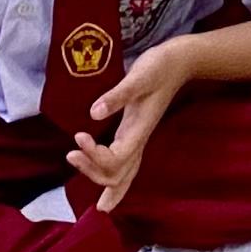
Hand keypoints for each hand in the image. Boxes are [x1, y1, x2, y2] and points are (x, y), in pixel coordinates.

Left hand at [68, 33, 199, 210]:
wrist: (179, 63)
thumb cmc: (160, 68)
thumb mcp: (139, 77)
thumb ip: (117, 95)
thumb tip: (93, 114)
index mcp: (138, 131)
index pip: (115, 160)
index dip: (95, 155)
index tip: (79, 136)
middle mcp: (138, 140)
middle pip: (118, 175)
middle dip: (93, 173)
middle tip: (71, 156)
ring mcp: (138, 139)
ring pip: (124, 175)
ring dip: (104, 183)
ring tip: (88, 188)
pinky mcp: (135, 134)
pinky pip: (125, 165)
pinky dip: (115, 181)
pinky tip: (107, 187)